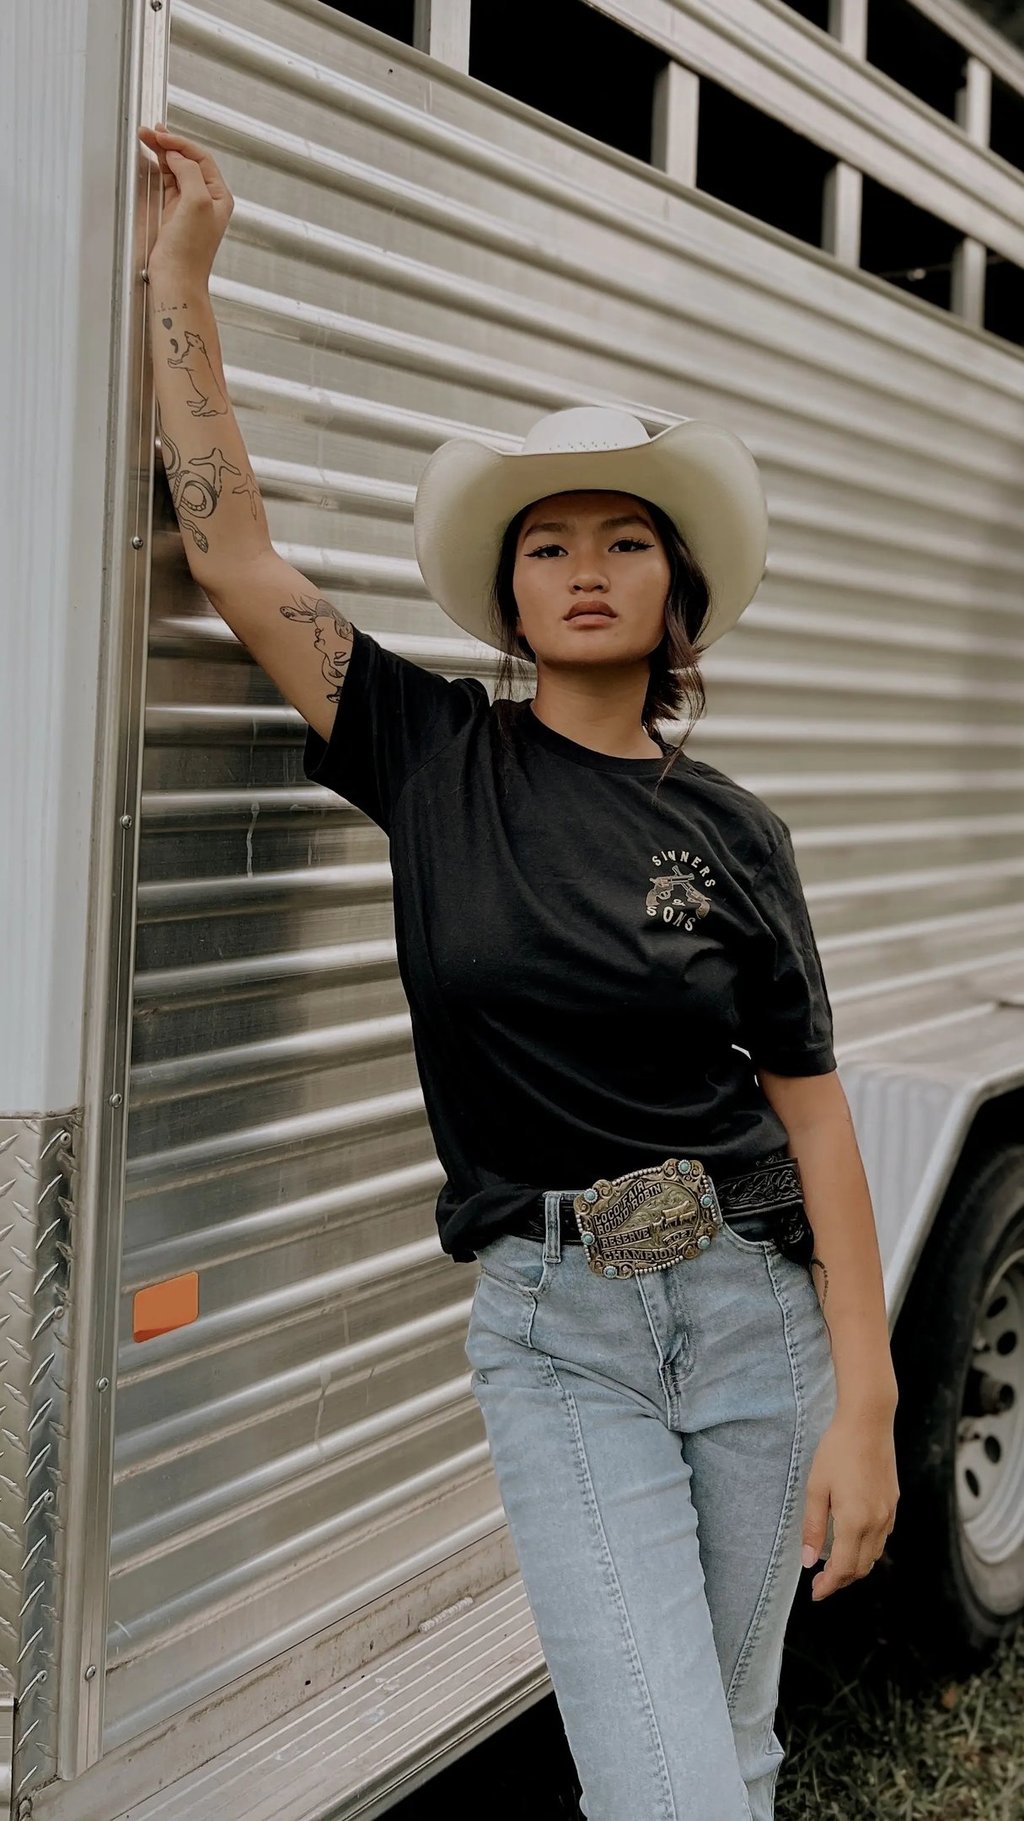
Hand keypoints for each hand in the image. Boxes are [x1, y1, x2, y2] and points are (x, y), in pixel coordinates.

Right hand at [139, 125, 233, 284]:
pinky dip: (159, 169)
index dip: (180, 143)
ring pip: (176, 170)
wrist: (177, 279)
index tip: (161, 135)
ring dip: (162, 154)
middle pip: (188, 161)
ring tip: (147, 138)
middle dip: (169, 144)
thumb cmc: (190, 251)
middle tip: (150, 132)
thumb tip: (178, 156)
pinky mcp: (174, 215)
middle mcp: (207, 200)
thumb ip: (189, 172)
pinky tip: (152, 160)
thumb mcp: (197, 202)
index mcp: (219, 196)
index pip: (200, 158)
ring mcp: (189, 207)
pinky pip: (167, 183)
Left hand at [800, 1408, 898, 1601]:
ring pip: (874, 1555)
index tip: (815, 1593)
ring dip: (855, 1567)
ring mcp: (888, 1513)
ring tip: (834, 1566)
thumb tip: (808, 1561)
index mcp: (854, 1521)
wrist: (868, 1422)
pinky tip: (853, 1542)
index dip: (828, 1585)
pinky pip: (882, 1538)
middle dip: (841, 1580)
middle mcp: (876, 1522)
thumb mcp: (816, 1487)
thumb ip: (813, 1526)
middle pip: (861, 1567)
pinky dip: (867, 1549)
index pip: (843, 1568)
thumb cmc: (837, 1450)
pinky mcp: (893, 1503)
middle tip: (820, 1582)